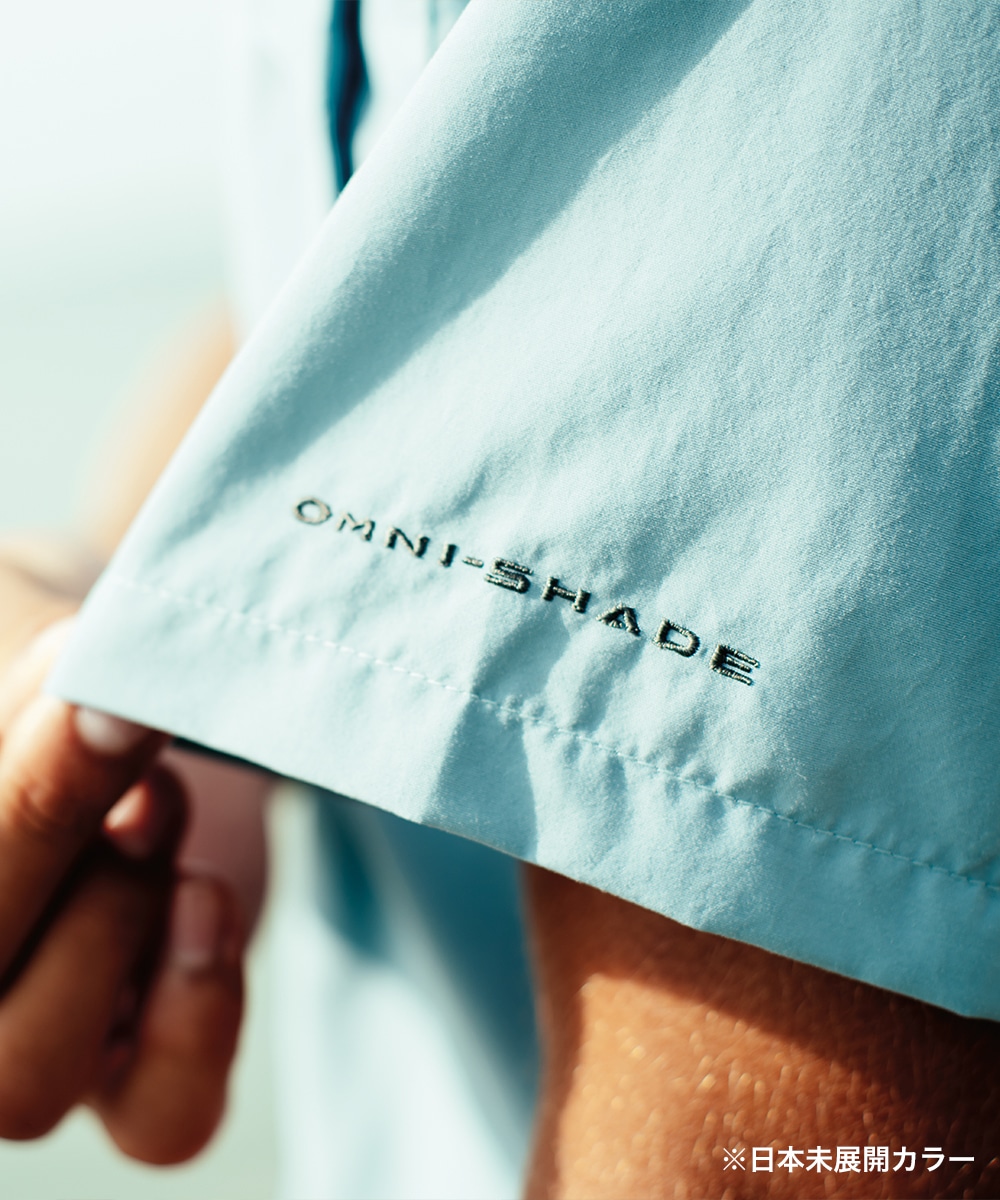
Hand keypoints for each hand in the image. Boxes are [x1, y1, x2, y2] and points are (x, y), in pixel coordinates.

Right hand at [0, 600, 245, 1163]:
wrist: (138, 678)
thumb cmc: (58, 648)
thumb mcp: (20, 618)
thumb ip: (38, 673)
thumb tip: (89, 682)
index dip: (10, 811)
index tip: (72, 679)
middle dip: (41, 840)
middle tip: (123, 740)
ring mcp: (30, 1031)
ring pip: (22, 1085)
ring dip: (106, 925)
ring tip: (158, 812)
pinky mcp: (143, 1053)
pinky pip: (164, 1121)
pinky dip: (194, 1023)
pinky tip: (204, 906)